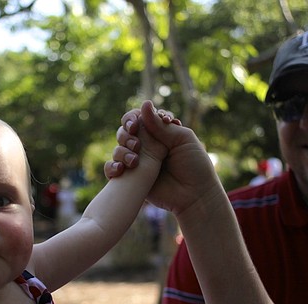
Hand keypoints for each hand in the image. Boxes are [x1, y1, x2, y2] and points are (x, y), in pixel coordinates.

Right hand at [106, 103, 224, 217]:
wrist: (194, 196)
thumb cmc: (195, 166)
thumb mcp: (182, 139)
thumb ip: (161, 125)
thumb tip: (144, 104)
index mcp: (159, 133)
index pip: (139, 118)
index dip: (134, 118)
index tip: (137, 124)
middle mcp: (147, 146)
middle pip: (125, 131)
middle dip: (126, 134)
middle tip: (136, 144)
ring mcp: (138, 162)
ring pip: (118, 149)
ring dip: (122, 151)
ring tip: (134, 161)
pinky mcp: (132, 179)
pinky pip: (113, 170)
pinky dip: (112, 167)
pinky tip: (122, 169)